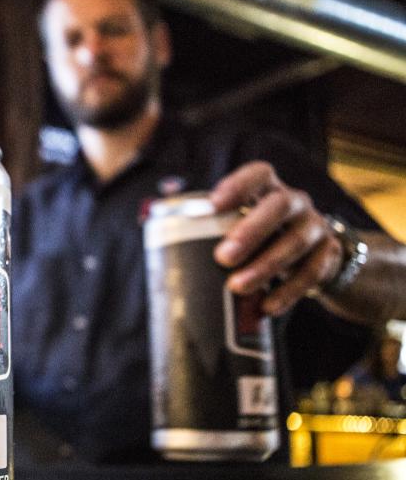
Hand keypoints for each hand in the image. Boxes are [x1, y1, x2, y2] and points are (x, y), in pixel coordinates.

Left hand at [209, 161, 343, 315]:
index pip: (259, 173)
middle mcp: (295, 202)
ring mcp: (314, 227)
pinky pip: (312, 272)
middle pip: (279, 206)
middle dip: (251, 231)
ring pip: (295, 241)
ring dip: (265, 266)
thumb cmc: (259, 239)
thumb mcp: (240, 226)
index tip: (212, 205)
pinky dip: (289, 291)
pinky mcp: (328, 254)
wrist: (313, 256)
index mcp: (269, 189)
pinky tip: (267, 306)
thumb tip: (152, 233)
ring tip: (237, 287)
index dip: (238, 185)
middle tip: (223, 257)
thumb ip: (208, 227)